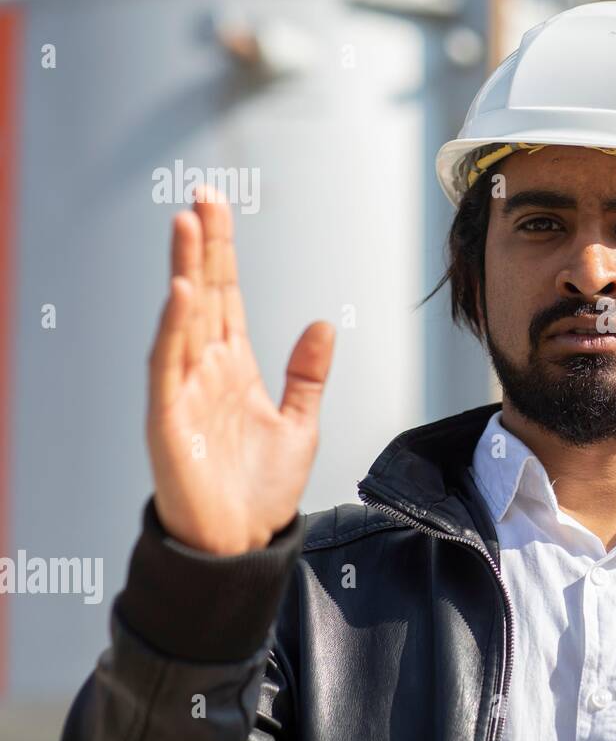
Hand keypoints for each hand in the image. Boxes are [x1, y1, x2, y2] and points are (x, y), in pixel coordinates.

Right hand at [146, 186, 334, 555]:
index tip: (219, 209)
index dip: (223, 254)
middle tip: (202, 197)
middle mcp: (205, 371)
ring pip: (182, 319)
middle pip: (203, 296)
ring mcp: (184, 391)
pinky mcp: (169, 418)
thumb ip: (308, 374)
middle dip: (202, 246)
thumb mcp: (299, 423)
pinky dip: (174, 328)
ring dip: (185, 271)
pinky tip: (183, 292)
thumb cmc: (262, 488)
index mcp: (235, 368)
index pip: (228, 298)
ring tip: (187, 224)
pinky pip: (169, 365)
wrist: (243, 542)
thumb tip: (322, 324)